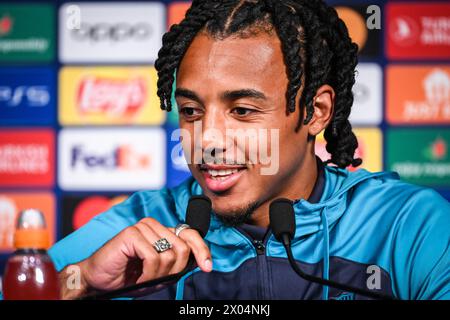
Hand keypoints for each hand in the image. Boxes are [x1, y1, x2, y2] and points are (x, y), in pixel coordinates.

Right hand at [60, 217, 211, 298]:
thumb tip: (199, 261)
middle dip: (173, 270)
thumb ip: (177, 265)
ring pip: (169, 254)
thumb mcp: (159, 273)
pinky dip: (149, 274)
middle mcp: (154, 226)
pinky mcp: (131, 233)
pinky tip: (139, 278)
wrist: (98, 280)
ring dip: (158, 274)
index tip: (207, 267)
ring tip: (144, 279)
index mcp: (162, 232)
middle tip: (156, 279)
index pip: (190, 235)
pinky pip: (153, 256)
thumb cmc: (128, 277)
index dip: (201, 250)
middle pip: (182, 248)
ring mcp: (142, 227)